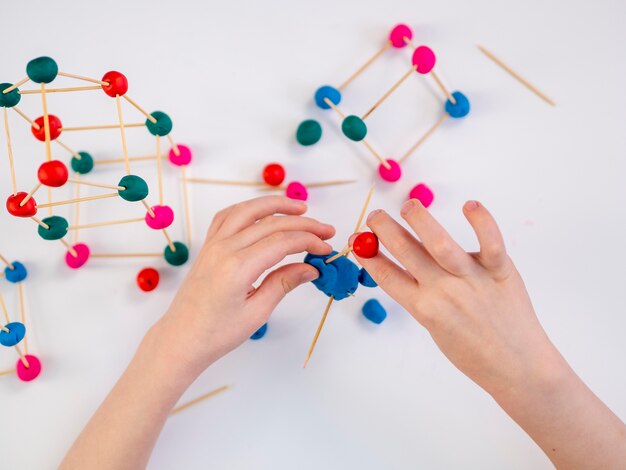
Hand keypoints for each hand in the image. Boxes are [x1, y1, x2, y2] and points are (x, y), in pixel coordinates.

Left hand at [159, 196, 334, 376]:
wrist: (181, 339)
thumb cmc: (216, 334)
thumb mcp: (256, 313)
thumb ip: (283, 284)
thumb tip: (310, 268)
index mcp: (238, 268)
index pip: (282, 242)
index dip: (309, 241)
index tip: (326, 248)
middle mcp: (224, 249)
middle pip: (271, 223)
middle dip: (303, 224)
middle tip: (326, 230)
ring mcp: (213, 245)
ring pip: (248, 211)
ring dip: (276, 205)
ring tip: (300, 207)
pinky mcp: (208, 247)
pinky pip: (228, 216)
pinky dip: (248, 209)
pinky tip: (263, 212)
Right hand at [352, 199, 553, 394]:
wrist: (518, 368)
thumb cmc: (473, 352)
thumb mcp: (436, 328)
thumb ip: (420, 297)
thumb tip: (403, 266)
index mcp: (424, 308)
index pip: (386, 275)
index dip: (367, 254)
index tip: (356, 239)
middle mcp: (443, 292)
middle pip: (406, 252)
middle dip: (383, 229)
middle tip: (374, 216)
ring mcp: (471, 280)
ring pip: (440, 243)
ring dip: (419, 220)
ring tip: (407, 207)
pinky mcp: (500, 271)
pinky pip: (491, 243)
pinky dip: (481, 222)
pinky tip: (469, 205)